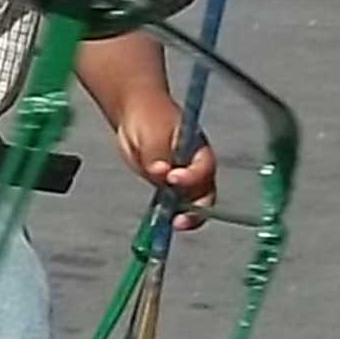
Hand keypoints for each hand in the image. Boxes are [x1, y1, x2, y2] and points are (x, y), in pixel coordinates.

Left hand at [111, 90, 218, 227]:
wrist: (135, 115)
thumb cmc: (150, 116)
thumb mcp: (153, 131)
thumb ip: (156, 153)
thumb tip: (160, 171)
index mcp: (198, 149)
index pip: (204, 168)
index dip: (192, 177)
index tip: (173, 179)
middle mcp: (195, 167)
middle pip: (204, 193)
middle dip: (195, 210)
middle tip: (180, 220)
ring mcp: (182, 180)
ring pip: (189, 204)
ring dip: (180, 216)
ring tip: (168, 223)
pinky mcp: (167, 189)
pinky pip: (171, 206)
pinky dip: (166, 215)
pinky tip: (159, 221)